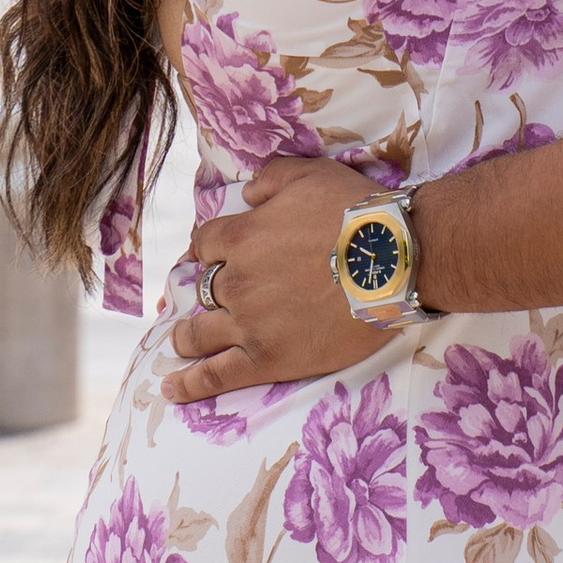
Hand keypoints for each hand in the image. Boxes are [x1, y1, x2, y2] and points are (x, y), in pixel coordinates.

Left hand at [163, 155, 387, 400]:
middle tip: (205, 298)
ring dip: (185, 337)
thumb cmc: (353, 213)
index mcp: (242, 236)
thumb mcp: (310, 174)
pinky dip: (189, 384)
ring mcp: (249, 323)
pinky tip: (172, 388)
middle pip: (203, 288)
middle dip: (201, 291)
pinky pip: (216, 376)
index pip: (206, 243)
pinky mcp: (267, 359)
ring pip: (198, 333)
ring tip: (180, 342)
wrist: (391, 262)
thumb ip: (271, 179)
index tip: (212, 255)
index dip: (208, 248)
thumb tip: (247, 194)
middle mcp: (237, 280)